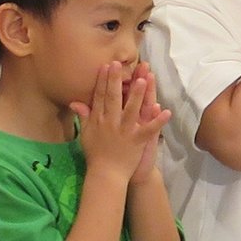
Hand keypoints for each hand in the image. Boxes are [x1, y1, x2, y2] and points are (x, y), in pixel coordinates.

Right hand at [71, 60, 171, 182]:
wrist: (105, 175)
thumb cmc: (95, 154)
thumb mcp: (85, 134)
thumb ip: (83, 116)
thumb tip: (75, 102)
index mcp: (99, 120)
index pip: (101, 96)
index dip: (103, 80)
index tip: (106, 66)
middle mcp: (111, 122)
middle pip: (115, 98)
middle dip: (118, 80)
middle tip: (120, 64)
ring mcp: (124, 131)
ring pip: (132, 109)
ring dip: (138, 95)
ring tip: (144, 79)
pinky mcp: (137, 141)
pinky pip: (149, 129)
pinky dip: (158, 121)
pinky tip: (166, 111)